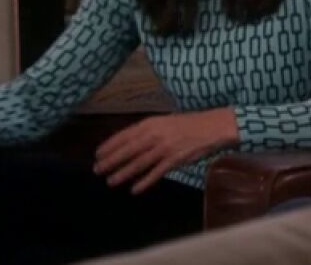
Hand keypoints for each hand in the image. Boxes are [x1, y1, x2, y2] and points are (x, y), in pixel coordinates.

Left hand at [94, 108, 238, 193]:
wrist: (213, 127)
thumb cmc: (188, 124)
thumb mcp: (165, 121)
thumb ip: (148, 130)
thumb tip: (130, 141)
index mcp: (151, 123)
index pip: (124, 135)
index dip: (109, 145)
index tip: (97, 154)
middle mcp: (155, 134)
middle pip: (128, 149)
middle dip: (111, 160)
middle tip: (97, 170)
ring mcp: (164, 147)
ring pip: (139, 162)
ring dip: (123, 172)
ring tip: (110, 181)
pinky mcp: (175, 160)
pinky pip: (156, 172)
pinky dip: (145, 181)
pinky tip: (135, 189)